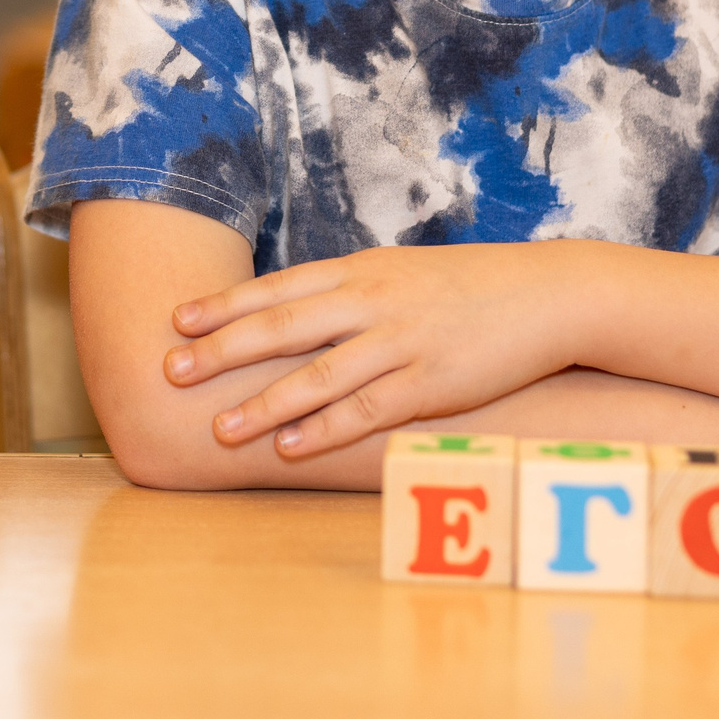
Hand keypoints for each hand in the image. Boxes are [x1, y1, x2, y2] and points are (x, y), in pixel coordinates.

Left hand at [164, 244, 569, 459]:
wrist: (545, 294)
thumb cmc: (465, 286)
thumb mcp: (399, 271)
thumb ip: (346, 289)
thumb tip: (288, 308)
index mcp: (361, 270)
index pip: (279, 286)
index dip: (225, 305)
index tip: (177, 320)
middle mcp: (374, 301)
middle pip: (285, 325)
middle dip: (223, 350)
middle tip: (173, 371)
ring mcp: (402, 342)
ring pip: (319, 374)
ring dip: (265, 403)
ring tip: (220, 428)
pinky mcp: (432, 383)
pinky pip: (368, 409)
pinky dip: (326, 429)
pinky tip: (291, 448)